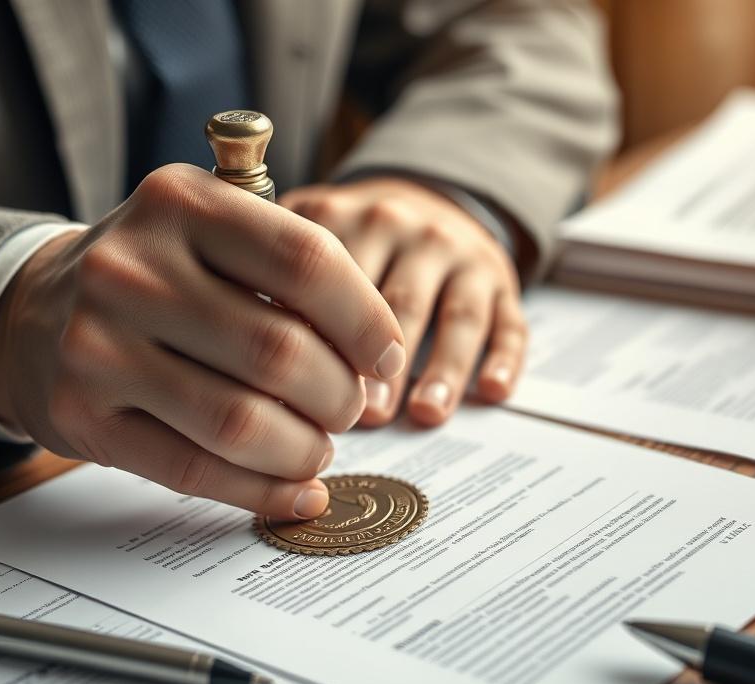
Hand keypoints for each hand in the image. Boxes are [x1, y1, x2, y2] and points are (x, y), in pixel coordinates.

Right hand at [0, 164, 405, 519]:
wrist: (31, 312)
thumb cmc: (152, 275)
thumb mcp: (210, 235)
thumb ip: (290, 273)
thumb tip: (378, 360)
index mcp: (182, 203)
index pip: (307, 261)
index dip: (367, 321)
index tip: (387, 359)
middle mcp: (132, 267)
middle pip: (280, 350)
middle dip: (340, 395)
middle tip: (349, 408)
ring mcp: (97, 343)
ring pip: (241, 421)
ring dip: (305, 448)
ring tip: (319, 447)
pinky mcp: (82, 414)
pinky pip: (195, 470)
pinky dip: (262, 491)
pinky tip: (296, 492)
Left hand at [281, 177, 526, 426]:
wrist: (425, 198)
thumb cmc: (351, 240)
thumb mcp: (307, 238)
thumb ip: (274, 280)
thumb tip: (245, 360)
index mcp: (349, 220)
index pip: (334, 280)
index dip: (321, 336)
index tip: (306, 385)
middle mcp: (408, 229)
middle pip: (396, 300)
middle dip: (380, 363)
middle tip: (363, 414)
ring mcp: (460, 254)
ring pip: (455, 314)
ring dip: (441, 367)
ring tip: (424, 413)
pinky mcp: (500, 280)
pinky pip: (509, 319)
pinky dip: (504, 357)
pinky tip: (493, 391)